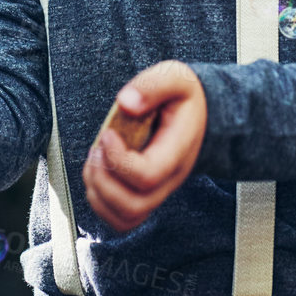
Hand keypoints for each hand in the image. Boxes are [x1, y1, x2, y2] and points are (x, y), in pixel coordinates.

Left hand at [82, 60, 206, 232]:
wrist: (200, 114)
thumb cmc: (183, 96)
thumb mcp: (175, 77)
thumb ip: (152, 85)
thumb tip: (125, 103)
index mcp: (178, 151)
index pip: (148, 175)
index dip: (119, 159)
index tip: (108, 134)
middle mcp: (169, 179)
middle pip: (133, 206)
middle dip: (103, 180)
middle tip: (97, 149)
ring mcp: (158, 191)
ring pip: (124, 217)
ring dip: (98, 192)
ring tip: (95, 160)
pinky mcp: (144, 195)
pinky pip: (121, 218)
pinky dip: (100, 202)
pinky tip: (98, 171)